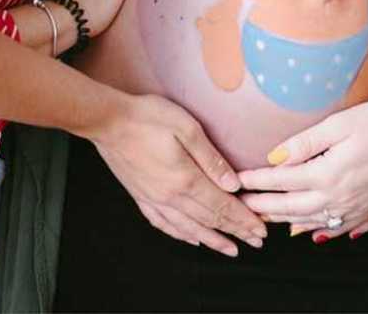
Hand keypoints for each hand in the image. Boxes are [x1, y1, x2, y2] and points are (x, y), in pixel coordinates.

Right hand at [92, 93, 266, 256]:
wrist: (107, 121)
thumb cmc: (147, 118)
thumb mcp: (187, 128)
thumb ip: (211, 158)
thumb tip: (233, 184)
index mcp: (185, 180)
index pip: (222, 206)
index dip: (243, 219)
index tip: (260, 230)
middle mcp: (170, 196)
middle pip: (209, 220)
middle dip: (235, 232)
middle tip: (255, 242)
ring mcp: (154, 199)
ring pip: (189, 228)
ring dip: (212, 240)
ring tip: (230, 249)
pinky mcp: (141, 197)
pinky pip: (164, 224)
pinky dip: (181, 235)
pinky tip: (191, 239)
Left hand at [237, 100, 367, 241]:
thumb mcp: (340, 123)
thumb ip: (305, 142)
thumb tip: (274, 156)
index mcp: (327, 174)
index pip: (281, 181)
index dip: (257, 181)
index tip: (238, 181)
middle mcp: (338, 197)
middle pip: (292, 208)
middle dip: (264, 207)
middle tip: (243, 206)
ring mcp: (356, 209)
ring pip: (313, 223)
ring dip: (288, 222)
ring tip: (270, 220)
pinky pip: (341, 229)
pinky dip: (322, 232)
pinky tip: (314, 233)